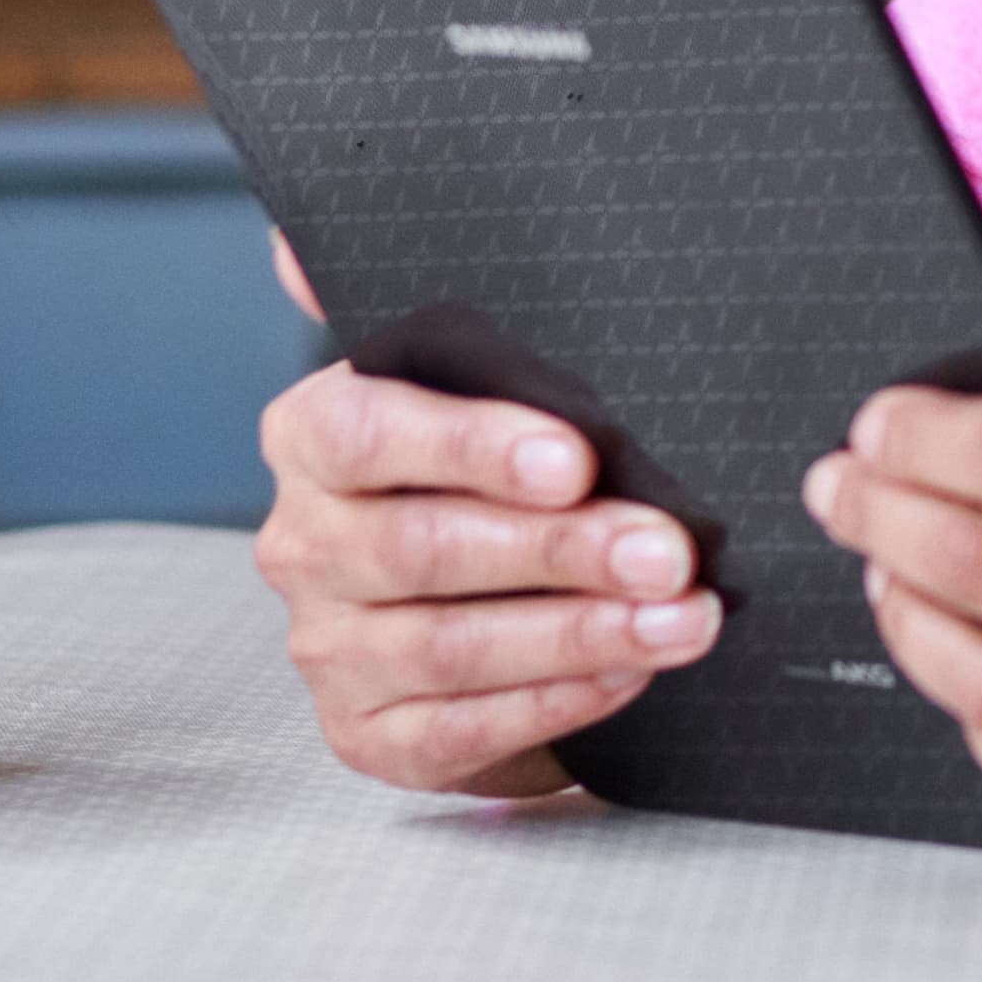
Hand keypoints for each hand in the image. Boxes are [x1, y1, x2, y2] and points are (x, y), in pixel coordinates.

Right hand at [254, 317, 721, 797]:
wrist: (474, 593)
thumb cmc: (482, 469)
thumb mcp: (463, 379)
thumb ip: (421, 323)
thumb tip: (299, 245)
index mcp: (312, 437)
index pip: (370, 433)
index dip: (472, 447)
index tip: (576, 460)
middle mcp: (304, 544)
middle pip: (424, 548)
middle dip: (561, 551)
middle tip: (667, 550)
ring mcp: (329, 648)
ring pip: (453, 646)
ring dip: (582, 631)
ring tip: (683, 616)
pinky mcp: (367, 735)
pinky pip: (463, 728)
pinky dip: (557, 699)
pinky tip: (630, 668)